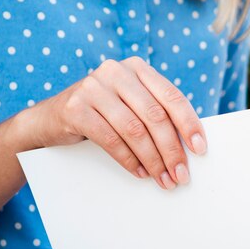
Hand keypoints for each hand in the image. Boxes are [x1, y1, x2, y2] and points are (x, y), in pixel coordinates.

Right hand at [25, 56, 206, 189]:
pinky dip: (129, 160)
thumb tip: (190, 146)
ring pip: (134, 130)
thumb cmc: (102, 116)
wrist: (49, 120)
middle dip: (172, 150)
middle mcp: (116, 72)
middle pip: (155, 116)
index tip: (200, 150)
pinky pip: (110, 139)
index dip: (189, 124)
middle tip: (181, 175)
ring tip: (163, 179)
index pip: (172, 96)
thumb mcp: (130, 107)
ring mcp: (93, 87)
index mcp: (137, 69)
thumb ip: (155, 115)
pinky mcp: (75, 106)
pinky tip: (139, 173)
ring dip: (152, 160)